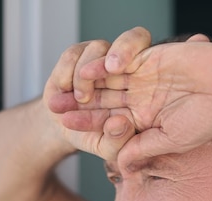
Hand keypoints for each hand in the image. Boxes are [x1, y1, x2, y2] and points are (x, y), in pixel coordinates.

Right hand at [44, 28, 150, 159]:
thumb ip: (118, 142)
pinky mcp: (76, 56)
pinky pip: (72, 55)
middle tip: (98, 78)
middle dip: (110, 58)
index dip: (133, 53)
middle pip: (128, 42)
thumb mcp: (107, 148)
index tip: (115, 67)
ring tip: (78, 99)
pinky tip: (63, 91)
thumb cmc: (96, 137)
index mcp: (143, 85)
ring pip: (97, 48)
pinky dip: (67, 73)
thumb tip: (119, 123)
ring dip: (86, 73)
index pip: (148, 56)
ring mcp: (100, 58)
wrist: (65, 130)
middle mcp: (125, 65)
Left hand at [51, 33, 211, 162]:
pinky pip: (124, 59)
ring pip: (109, 80)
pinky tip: (90, 71)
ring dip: (87, 82)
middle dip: (78, 102)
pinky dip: (107, 64)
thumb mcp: (171, 140)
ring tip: (64, 87)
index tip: (64, 125)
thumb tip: (120, 167)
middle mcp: (142, 99)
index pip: (110, 122)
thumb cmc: (209, 118)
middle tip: (52, 104)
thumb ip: (142, 149)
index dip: (87, 122)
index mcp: (145, 121)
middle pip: (103, 100)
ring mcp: (145, 78)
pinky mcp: (151, 57)